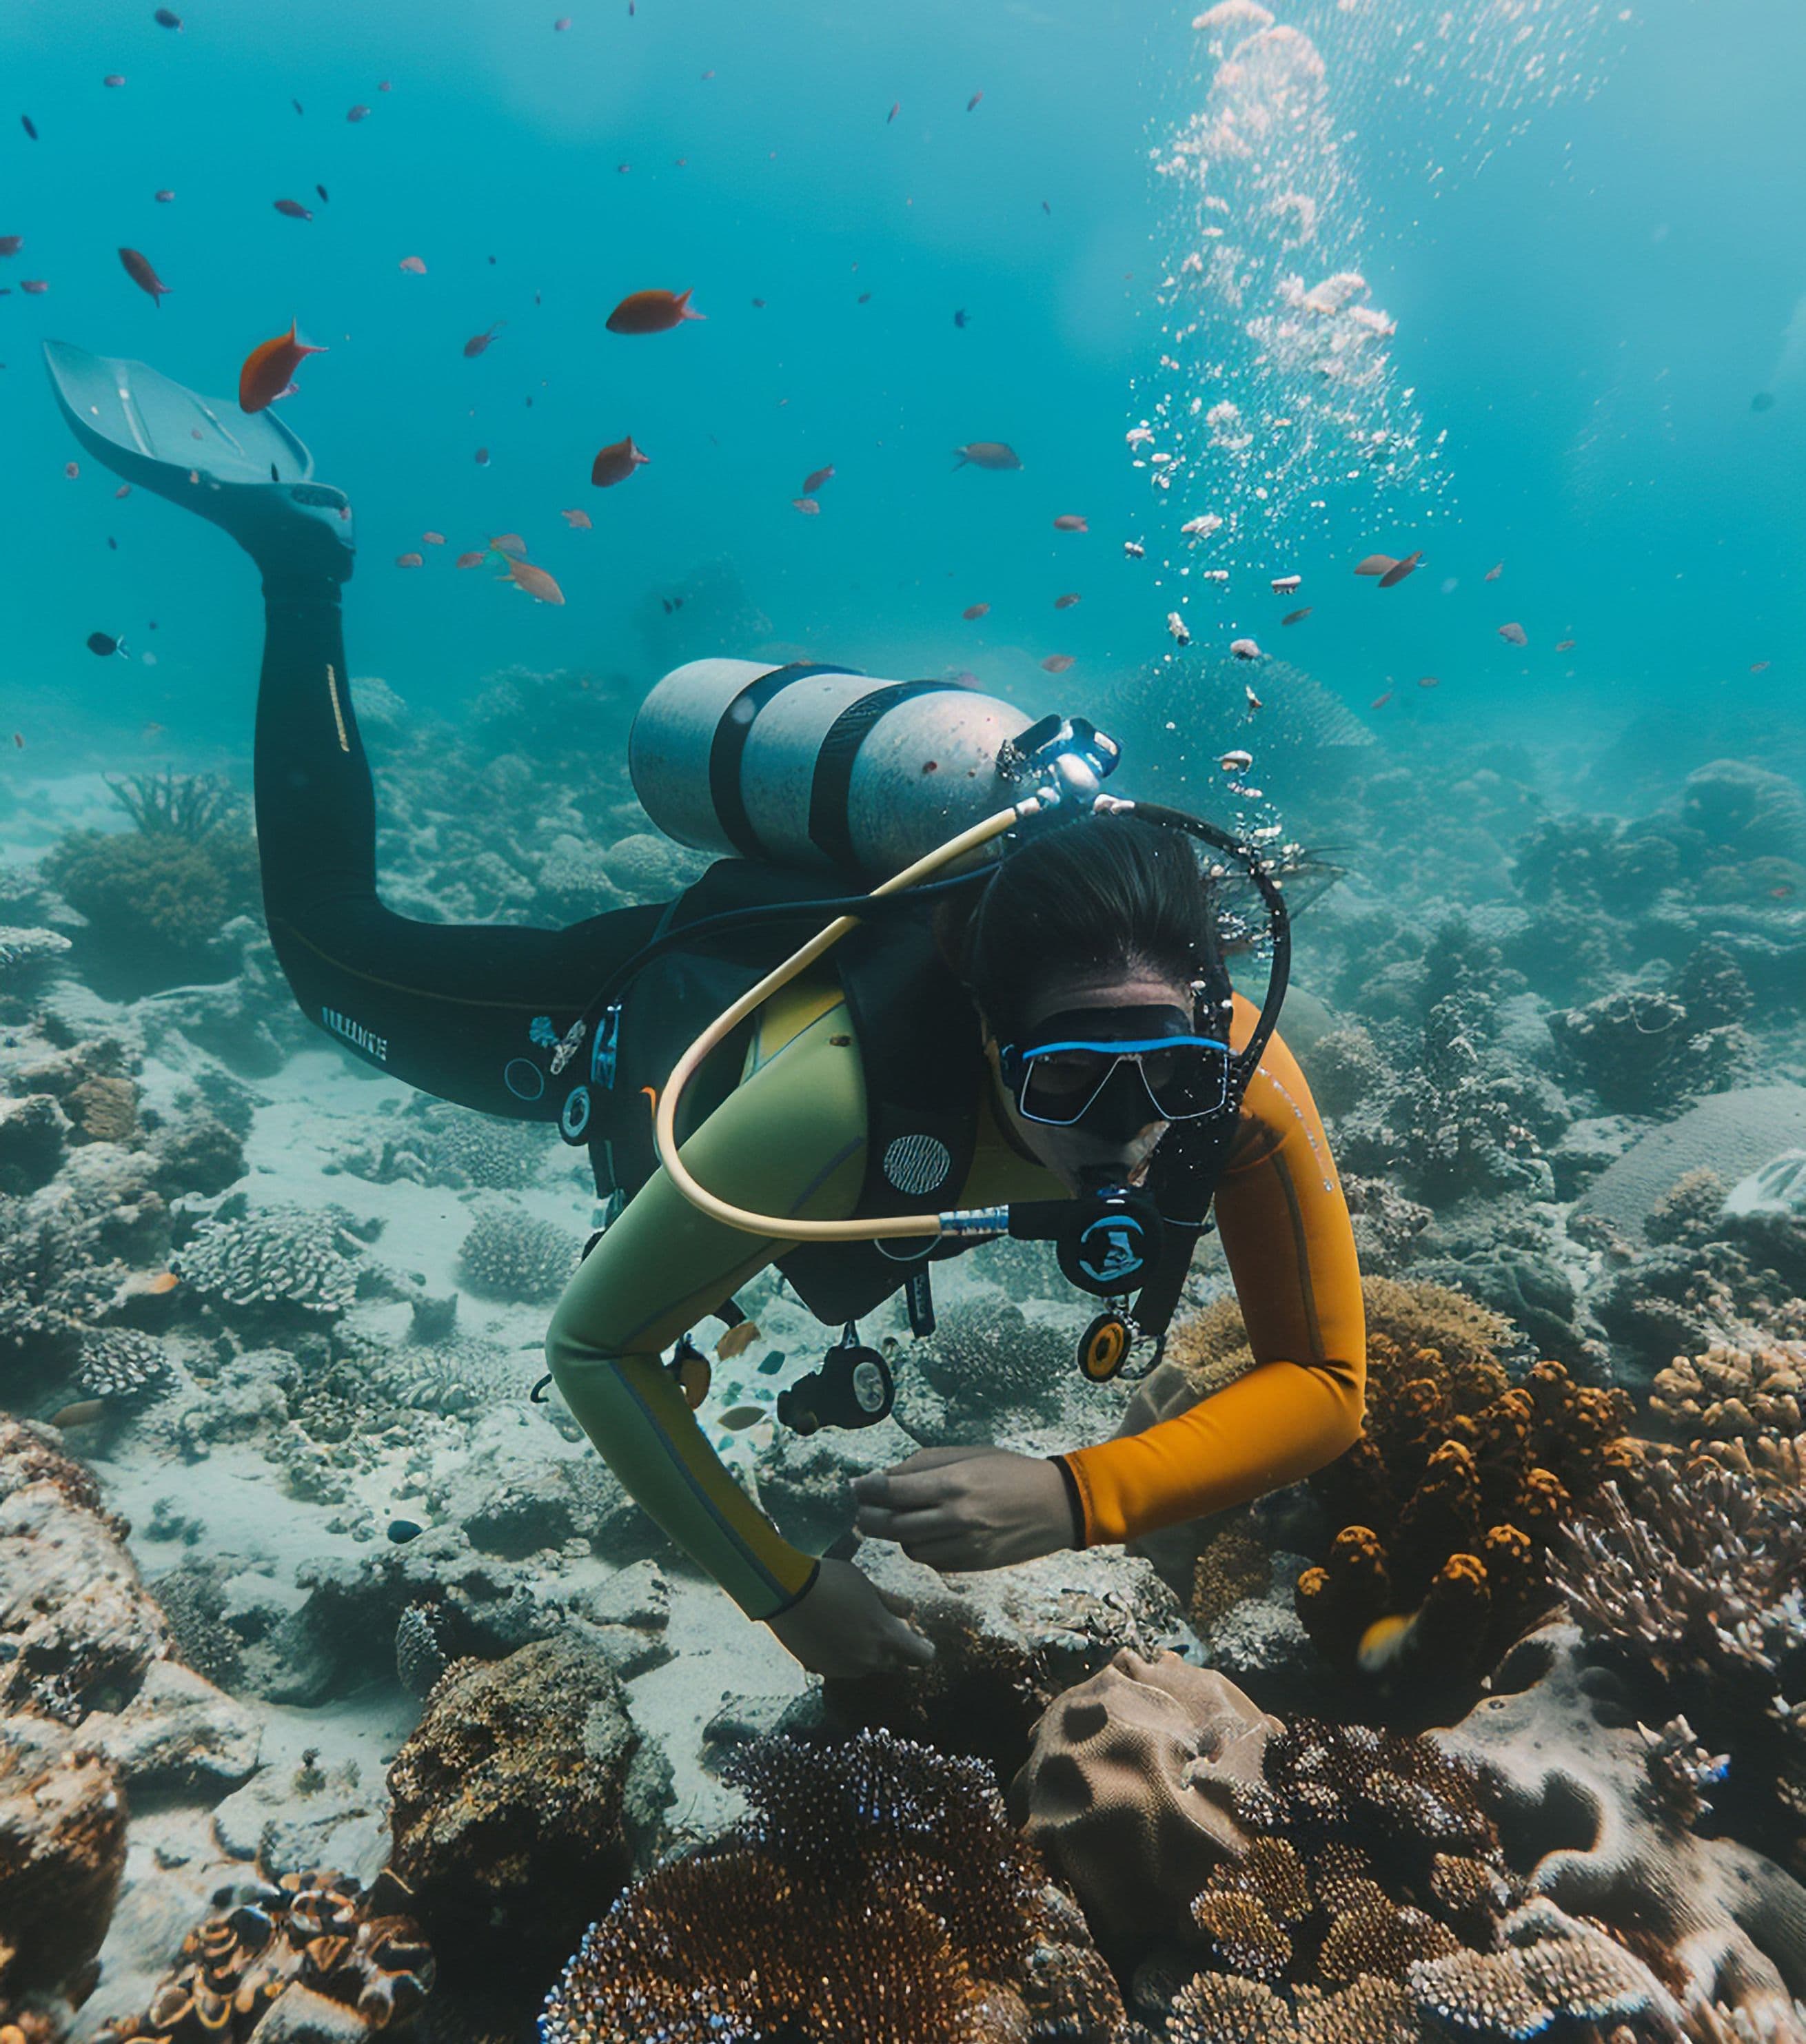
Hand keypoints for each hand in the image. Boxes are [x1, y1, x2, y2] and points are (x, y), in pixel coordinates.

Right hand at [763, 1556, 935, 1678]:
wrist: (787, 1592)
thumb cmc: (832, 1581)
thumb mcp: (868, 1585)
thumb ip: (892, 1603)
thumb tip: (910, 1611)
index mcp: (886, 1637)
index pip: (920, 1657)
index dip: (924, 1650)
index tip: (923, 1642)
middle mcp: (868, 1659)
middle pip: (894, 1663)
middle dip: (894, 1650)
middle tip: (885, 1629)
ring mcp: (844, 1668)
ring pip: (867, 1665)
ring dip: (868, 1652)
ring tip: (855, 1626)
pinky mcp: (822, 1669)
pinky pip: (843, 1666)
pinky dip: (845, 1654)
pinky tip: (834, 1633)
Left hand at [851, 1446, 1077, 1571]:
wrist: (1057, 1505)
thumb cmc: (1010, 1471)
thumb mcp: (969, 1454)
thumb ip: (925, 1464)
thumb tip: (885, 1476)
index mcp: (954, 1484)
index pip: (893, 1492)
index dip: (866, 1490)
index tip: (853, 1487)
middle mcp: (956, 1518)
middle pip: (892, 1525)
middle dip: (868, 1517)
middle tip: (862, 1509)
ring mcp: (965, 1546)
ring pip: (909, 1548)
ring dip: (897, 1534)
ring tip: (899, 1519)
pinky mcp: (973, 1565)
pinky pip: (932, 1561)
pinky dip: (922, 1548)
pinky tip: (927, 1533)